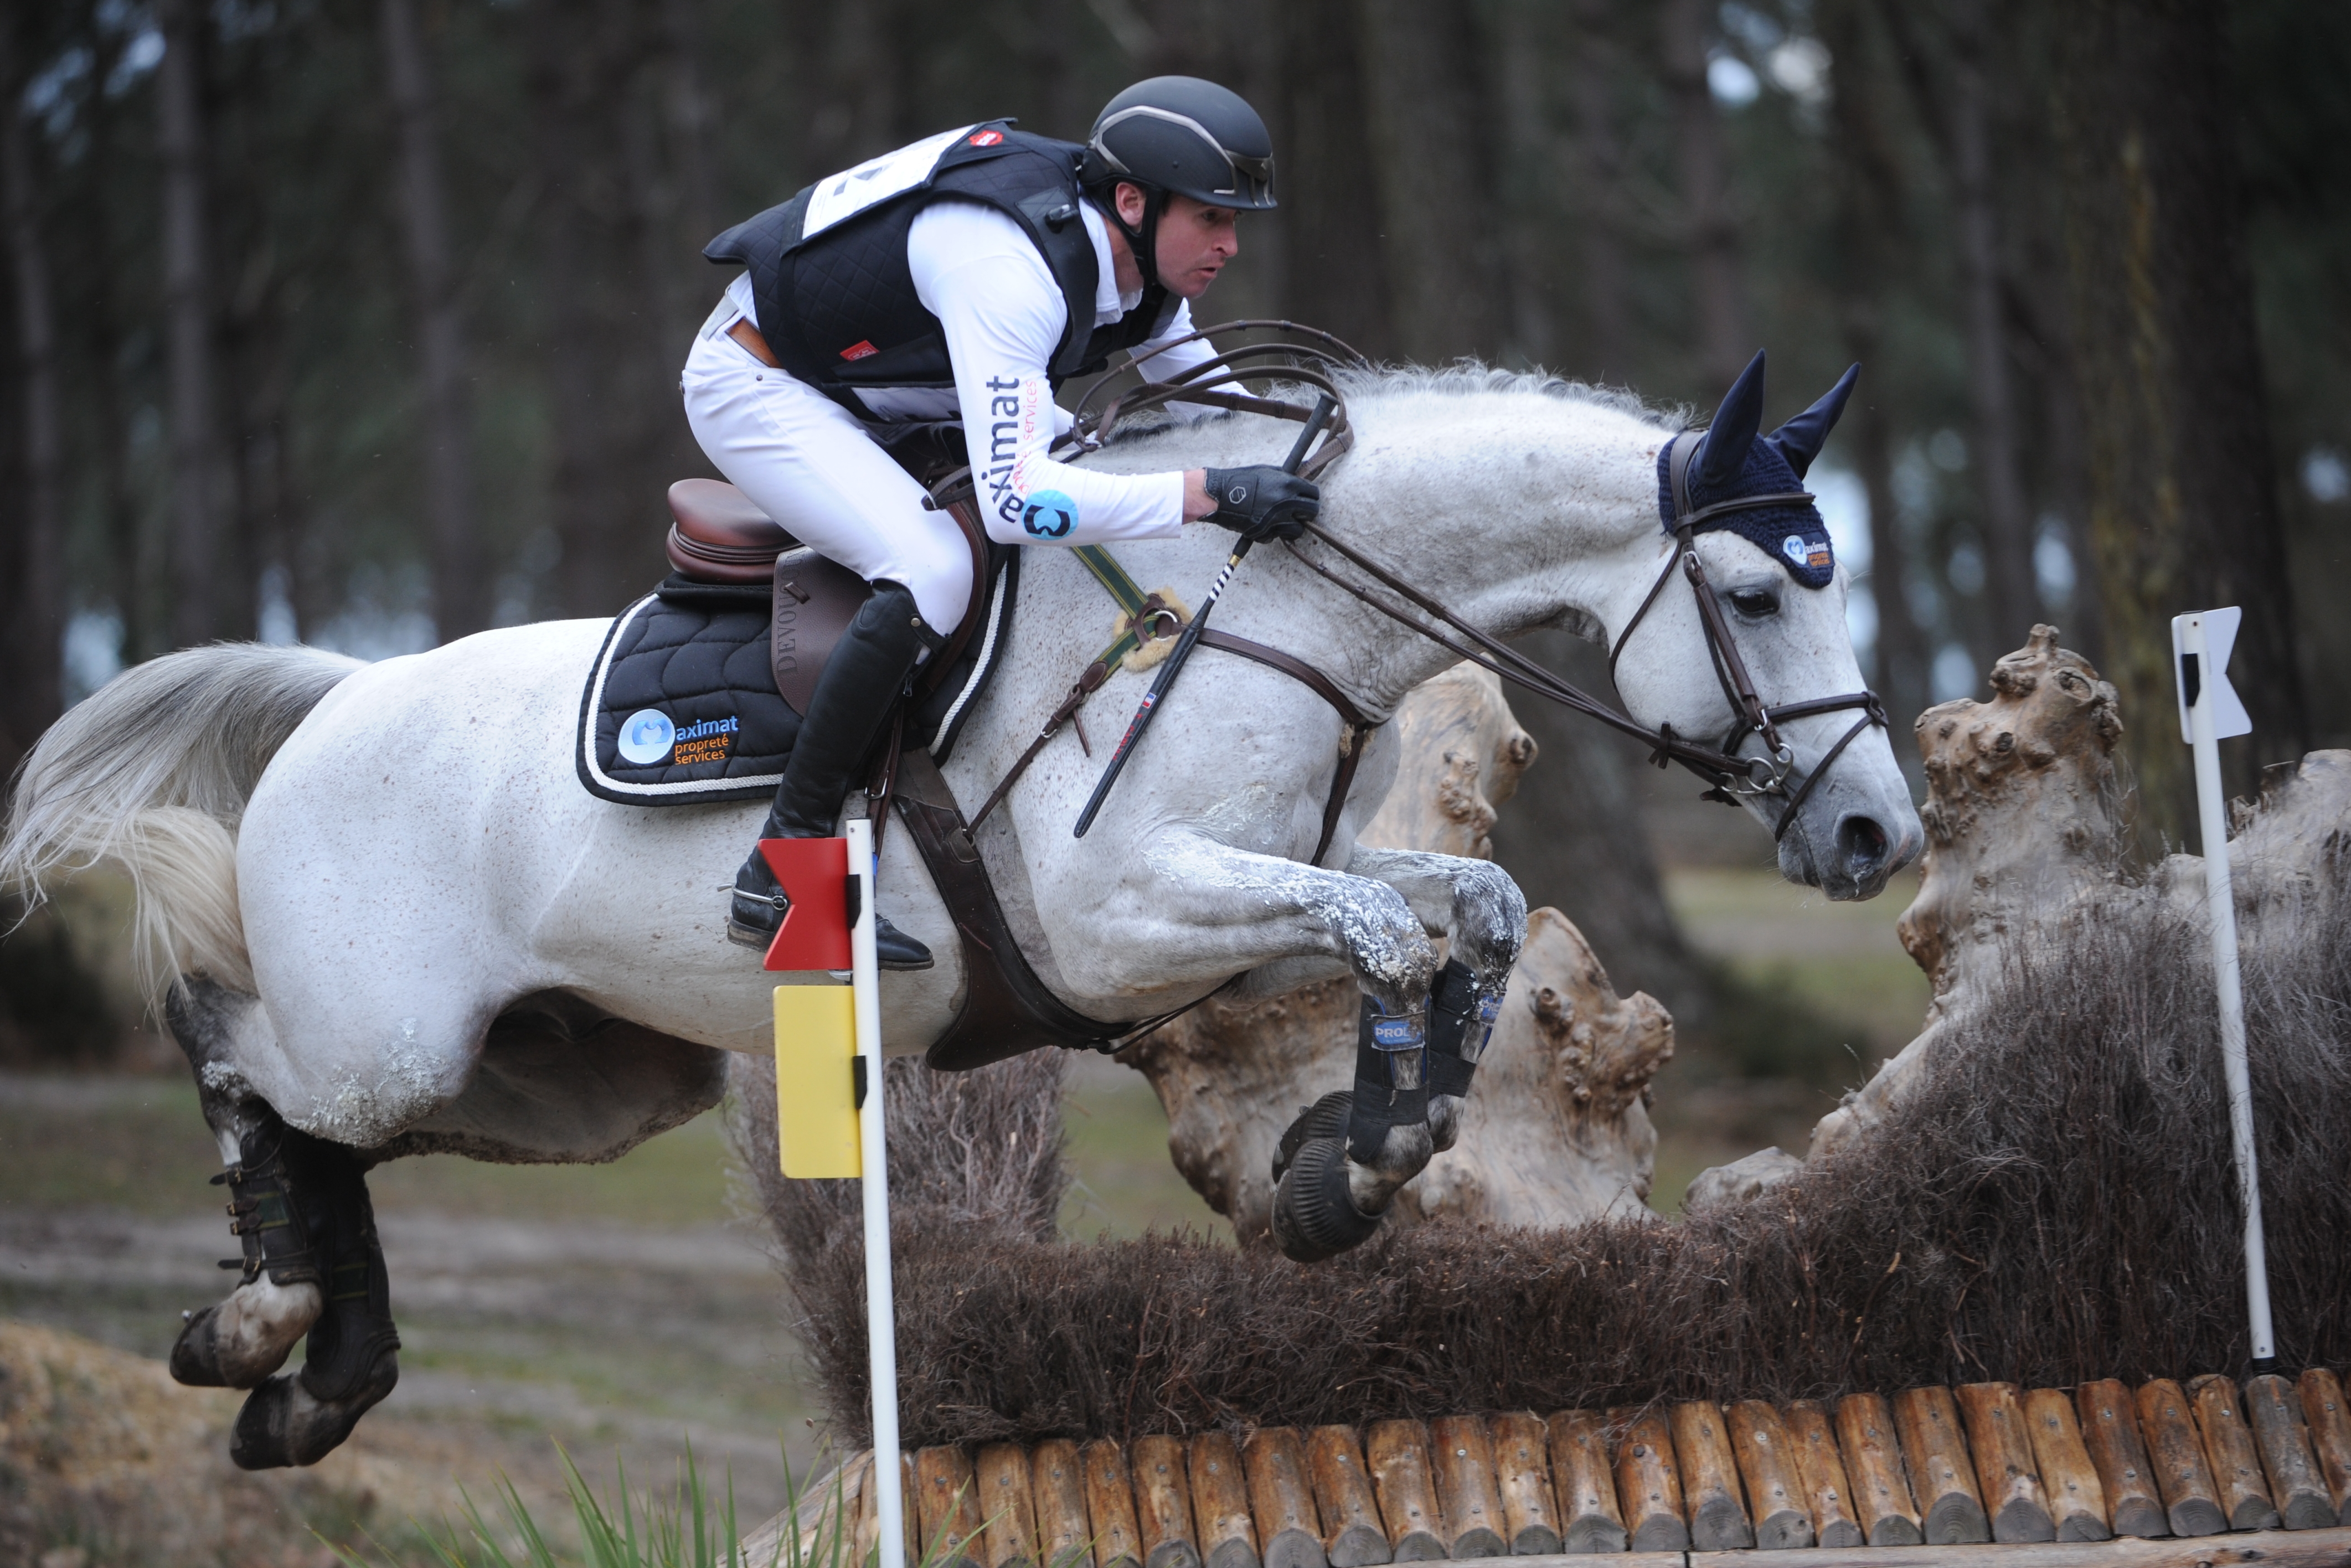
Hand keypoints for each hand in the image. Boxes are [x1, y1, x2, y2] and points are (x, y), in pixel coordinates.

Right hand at [1200, 465, 1320, 540]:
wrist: (1220, 495)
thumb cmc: (1241, 480)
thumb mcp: (1266, 471)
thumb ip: (1285, 477)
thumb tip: (1298, 480)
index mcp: (1288, 484)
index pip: (1314, 493)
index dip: (1311, 496)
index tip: (1307, 498)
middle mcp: (1286, 502)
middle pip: (1312, 512)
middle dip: (1308, 512)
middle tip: (1301, 512)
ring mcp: (1277, 519)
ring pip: (1299, 529)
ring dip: (1293, 526)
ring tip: (1285, 522)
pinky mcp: (1266, 532)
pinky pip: (1279, 536)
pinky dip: (1275, 533)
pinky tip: (1268, 525)